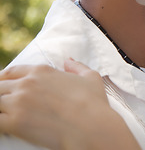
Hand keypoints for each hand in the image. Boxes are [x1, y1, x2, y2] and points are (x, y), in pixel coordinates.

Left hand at [0, 60, 139, 149]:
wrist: (90, 126)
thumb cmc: (93, 103)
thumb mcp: (91, 77)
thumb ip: (77, 67)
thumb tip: (68, 61)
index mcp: (42, 71)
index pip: (12, 71)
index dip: (4, 78)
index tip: (4, 85)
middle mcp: (27, 83)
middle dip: (1, 94)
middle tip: (5, 104)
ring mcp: (18, 102)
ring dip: (0, 109)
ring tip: (6, 116)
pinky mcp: (14, 122)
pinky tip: (6, 127)